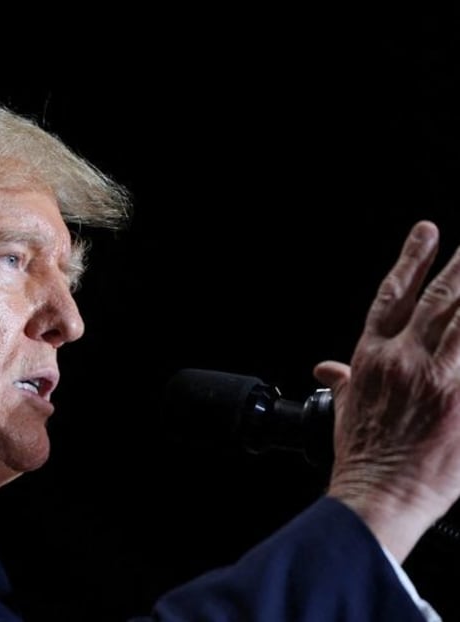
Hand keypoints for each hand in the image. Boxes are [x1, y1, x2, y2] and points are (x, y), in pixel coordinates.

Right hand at [314, 220, 458, 561]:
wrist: (378, 491)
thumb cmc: (361, 455)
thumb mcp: (342, 410)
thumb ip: (342, 382)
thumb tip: (328, 370)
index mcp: (371, 356)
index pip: (392, 294)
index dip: (411, 259)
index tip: (427, 232)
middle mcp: (403, 357)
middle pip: (438, 297)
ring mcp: (436, 375)